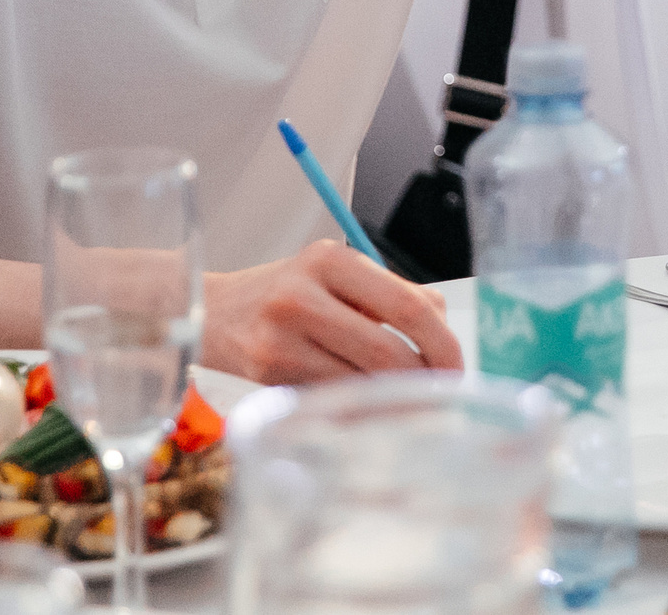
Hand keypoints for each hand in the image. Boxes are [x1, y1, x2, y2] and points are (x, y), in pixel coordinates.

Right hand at [199, 240, 461, 383]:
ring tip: (408, 402)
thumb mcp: (335, 275)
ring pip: (360, 381)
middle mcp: (302, 296)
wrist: (209, 311)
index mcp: (331, 260)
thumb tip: (444, 327)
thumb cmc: (285, 293)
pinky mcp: (266, 376)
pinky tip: (366, 407)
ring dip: (392, 399)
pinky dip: (357, 407)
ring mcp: (280, 339)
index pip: (408, 305)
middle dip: (422, 380)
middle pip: (386, 351)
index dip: (443, 343)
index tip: (457, 367)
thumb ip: (389, 295)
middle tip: (440, 395)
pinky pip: (330, 398)